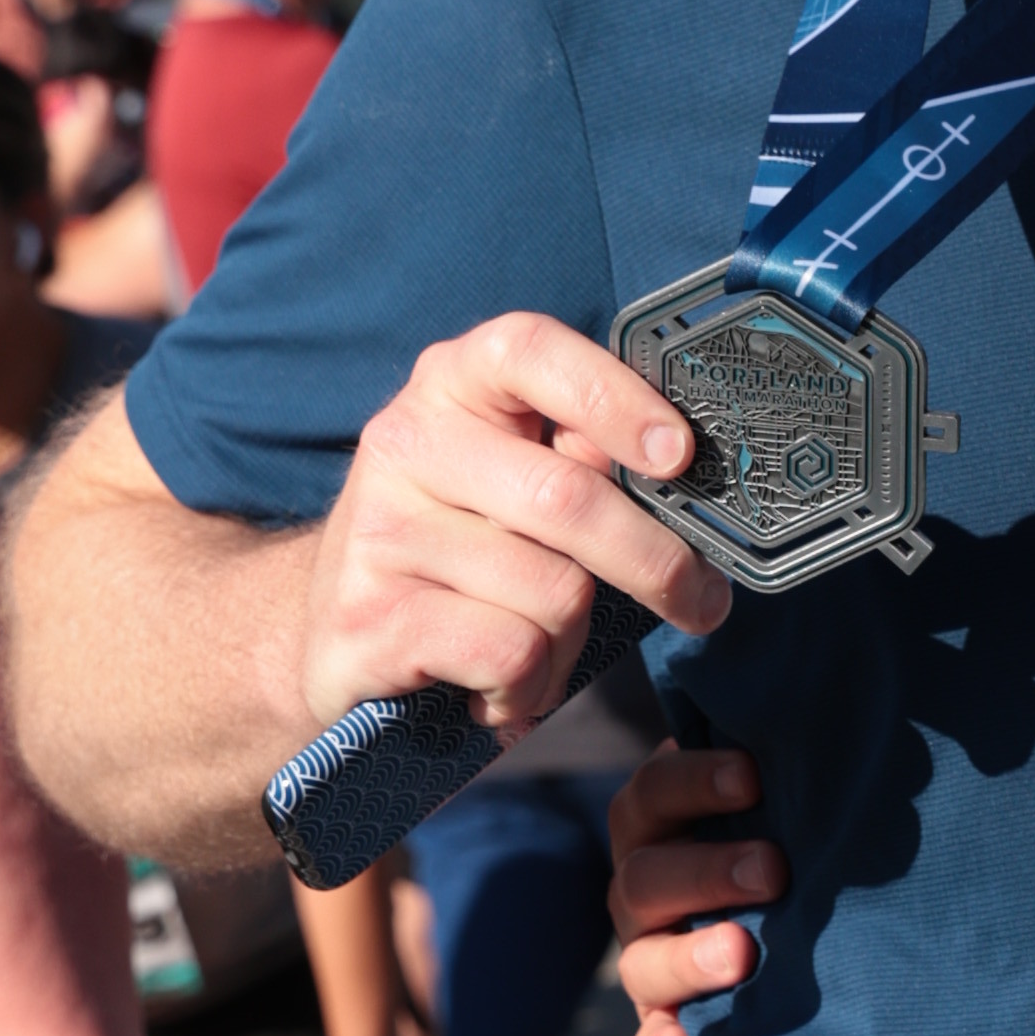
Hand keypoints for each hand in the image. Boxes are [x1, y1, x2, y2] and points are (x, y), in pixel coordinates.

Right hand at [293, 316, 728, 742]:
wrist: (333, 633)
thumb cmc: (462, 552)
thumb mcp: (516, 484)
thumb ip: (586, 463)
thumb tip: (690, 483)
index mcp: (453, 384)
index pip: (530, 350)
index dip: (613, 395)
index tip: (678, 454)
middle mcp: (407, 440)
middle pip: (569, 498)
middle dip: (656, 564)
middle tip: (701, 605)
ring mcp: (381, 528)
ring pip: (553, 591)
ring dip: (574, 641)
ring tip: (543, 647)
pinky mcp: (371, 615)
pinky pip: (511, 652)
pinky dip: (530, 685)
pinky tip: (502, 684)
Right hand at [611, 737, 780, 1035]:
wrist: (800, 922)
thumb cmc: (794, 835)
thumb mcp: (787, 799)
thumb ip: (800, 768)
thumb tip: (885, 736)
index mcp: (662, 823)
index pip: (656, 793)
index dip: (695, 782)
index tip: (754, 777)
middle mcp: (644, 888)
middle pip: (646, 877)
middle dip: (707, 872)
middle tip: (774, 871)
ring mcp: (650, 956)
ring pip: (643, 962)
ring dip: (689, 958)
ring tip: (743, 956)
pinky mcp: (666, 1020)